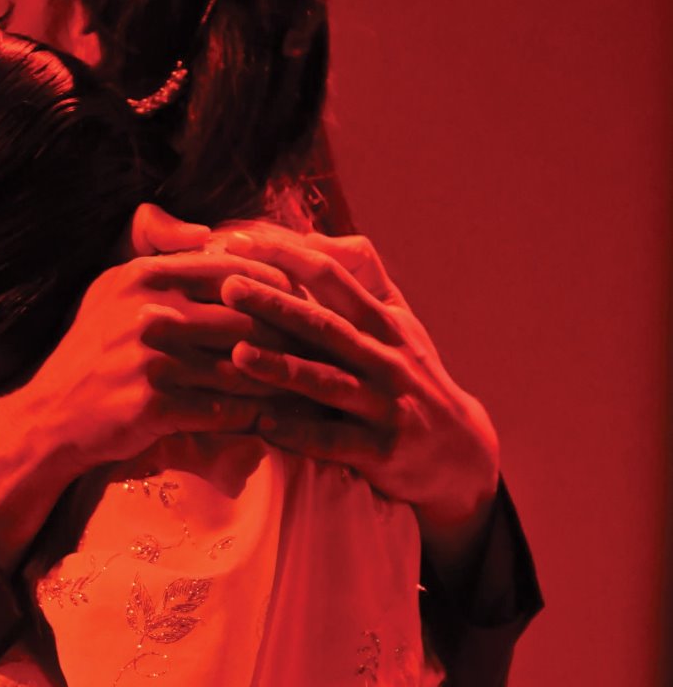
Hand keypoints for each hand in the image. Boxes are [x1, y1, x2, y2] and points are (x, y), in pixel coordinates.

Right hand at [0, 215, 293, 566]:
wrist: (49, 414)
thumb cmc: (92, 348)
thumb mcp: (112, 284)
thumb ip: (155, 247)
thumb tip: (205, 230)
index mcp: (146, 275)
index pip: (238, 271)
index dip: (282, 288)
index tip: (307, 305)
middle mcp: (149, 311)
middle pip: (249, 320)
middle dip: (293, 337)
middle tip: (330, 351)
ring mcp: (150, 360)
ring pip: (244, 367)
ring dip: (283, 381)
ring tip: (318, 387)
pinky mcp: (153, 406)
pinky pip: (226, 410)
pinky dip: (257, 417)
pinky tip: (280, 421)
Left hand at [218, 228, 499, 542]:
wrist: (458, 449)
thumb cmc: (410, 372)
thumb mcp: (397, 319)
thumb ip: (361, 275)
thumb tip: (310, 236)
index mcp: (381, 322)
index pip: (332, 276)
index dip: (286, 256)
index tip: (236, 242)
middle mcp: (384, 357)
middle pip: (325, 325)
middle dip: (276, 304)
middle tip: (228, 285)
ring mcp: (385, 404)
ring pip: (329, 382)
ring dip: (284, 368)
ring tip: (239, 354)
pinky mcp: (382, 451)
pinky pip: (337, 441)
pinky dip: (302, 433)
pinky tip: (264, 423)